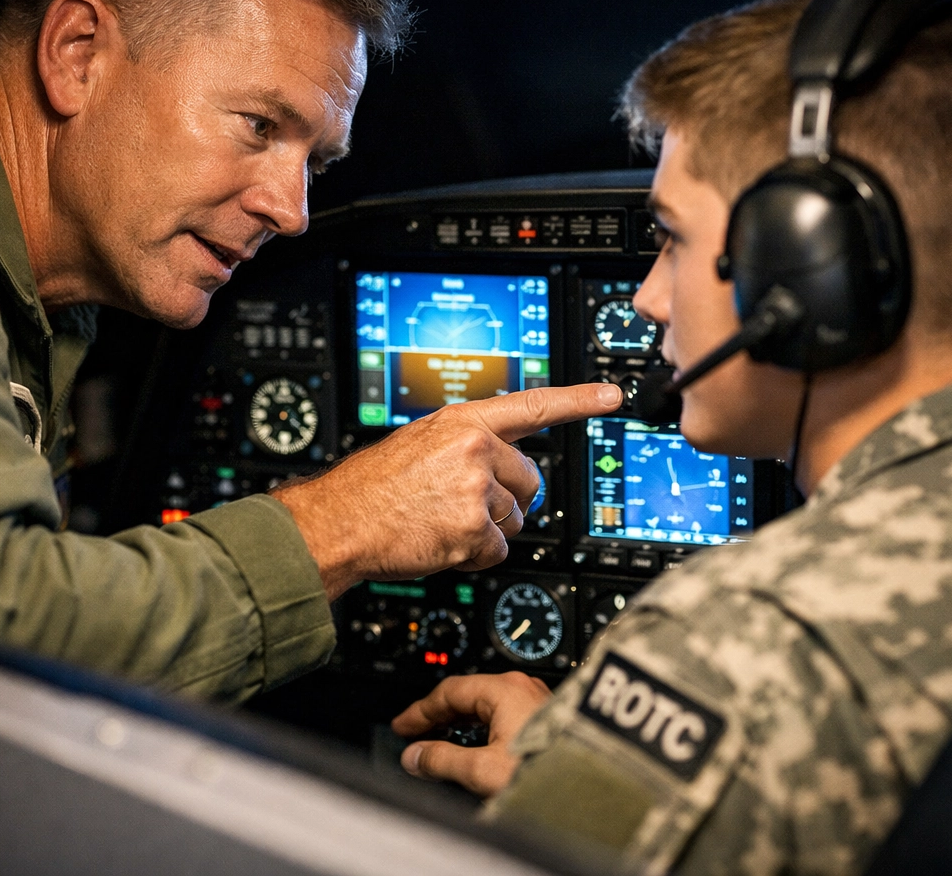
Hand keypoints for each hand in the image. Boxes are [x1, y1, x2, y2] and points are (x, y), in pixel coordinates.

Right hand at [272, 383, 620, 596]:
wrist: (339, 522)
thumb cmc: (373, 487)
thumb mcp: (422, 443)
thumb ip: (467, 444)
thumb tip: (503, 462)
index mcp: (464, 422)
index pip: (533, 405)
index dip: (579, 400)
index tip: (612, 397)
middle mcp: (475, 450)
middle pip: (530, 482)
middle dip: (507, 499)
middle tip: (464, 505)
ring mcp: (475, 490)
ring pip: (515, 519)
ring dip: (486, 529)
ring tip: (442, 522)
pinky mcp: (472, 530)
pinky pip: (498, 549)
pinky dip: (475, 555)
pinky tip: (443, 542)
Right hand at [392, 672, 552, 796]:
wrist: (591, 784)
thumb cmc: (545, 770)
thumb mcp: (482, 769)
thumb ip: (441, 760)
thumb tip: (415, 757)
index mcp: (503, 689)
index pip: (448, 692)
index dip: (419, 711)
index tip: (402, 726)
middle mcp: (520, 687)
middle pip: (467, 696)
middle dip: (438, 717)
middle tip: (416, 736)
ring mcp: (535, 701)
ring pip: (485, 707)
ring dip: (459, 725)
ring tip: (441, 745)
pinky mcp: (544, 718)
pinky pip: (501, 717)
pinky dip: (480, 730)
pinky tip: (474, 748)